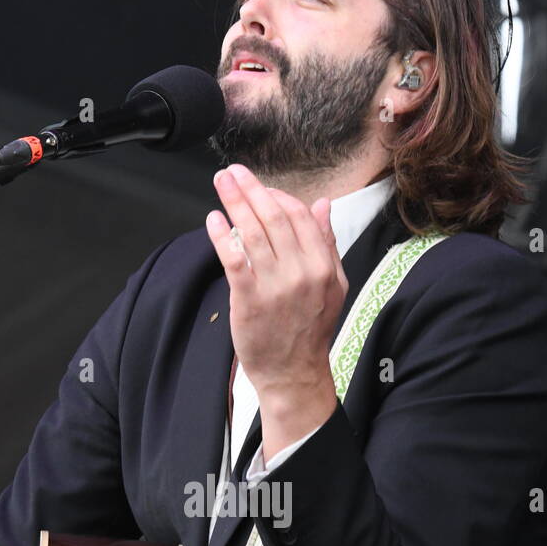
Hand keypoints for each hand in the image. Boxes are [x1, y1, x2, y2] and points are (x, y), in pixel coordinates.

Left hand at [205, 163, 343, 455]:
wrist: (293, 374)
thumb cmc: (309, 330)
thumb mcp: (332, 286)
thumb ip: (327, 244)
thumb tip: (323, 205)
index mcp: (322, 265)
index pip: (299, 216)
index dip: (277, 196)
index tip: (260, 188)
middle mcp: (301, 272)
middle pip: (273, 217)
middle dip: (251, 189)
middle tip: (233, 171)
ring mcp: (275, 286)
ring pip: (253, 232)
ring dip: (234, 202)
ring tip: (221, 182)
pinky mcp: (250, 300)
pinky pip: (234, 259)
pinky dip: (222, 236)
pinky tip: (213, 219)